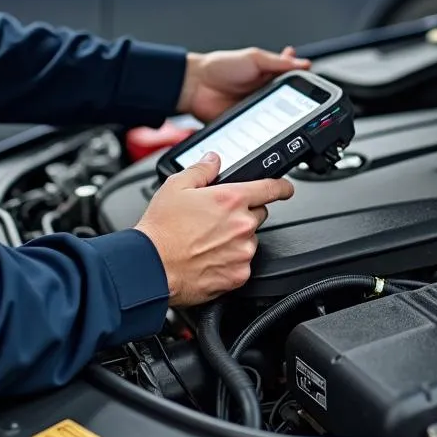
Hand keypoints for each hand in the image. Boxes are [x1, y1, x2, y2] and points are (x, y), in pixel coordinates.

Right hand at [135, 152, 294, 305]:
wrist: (150, 268)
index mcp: (231, 199)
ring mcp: (242, 251)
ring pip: (249, 240)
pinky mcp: (238, 275)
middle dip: (242, 215)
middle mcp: (242, 225)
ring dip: (236, 240)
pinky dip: (230, 262)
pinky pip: (242, 264)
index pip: (272, 188)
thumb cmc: (160, 230)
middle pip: (257, 214)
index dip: (282, 187)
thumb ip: (202, 170)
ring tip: (207, 243)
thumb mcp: (176, 186)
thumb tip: (214, 160)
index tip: (286, 188)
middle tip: (215, 221)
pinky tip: (208, 259)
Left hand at [177, 46, 310, 121]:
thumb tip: (302, 63)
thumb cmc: (221, 66)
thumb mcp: (254, 58)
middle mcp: (265, 94)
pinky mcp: (247, 125)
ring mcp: (257, 111)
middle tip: (311, 109)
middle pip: (289, 102)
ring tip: (297, 122)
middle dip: (300, 106)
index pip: (293, 81)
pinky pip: (261, 131)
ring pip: (278, 119)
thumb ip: (278, 62)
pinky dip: (268, 133)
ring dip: (285, 120)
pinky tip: (274, 132)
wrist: (195, 86)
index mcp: (269, 75)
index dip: (306, 86)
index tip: (318, 91)